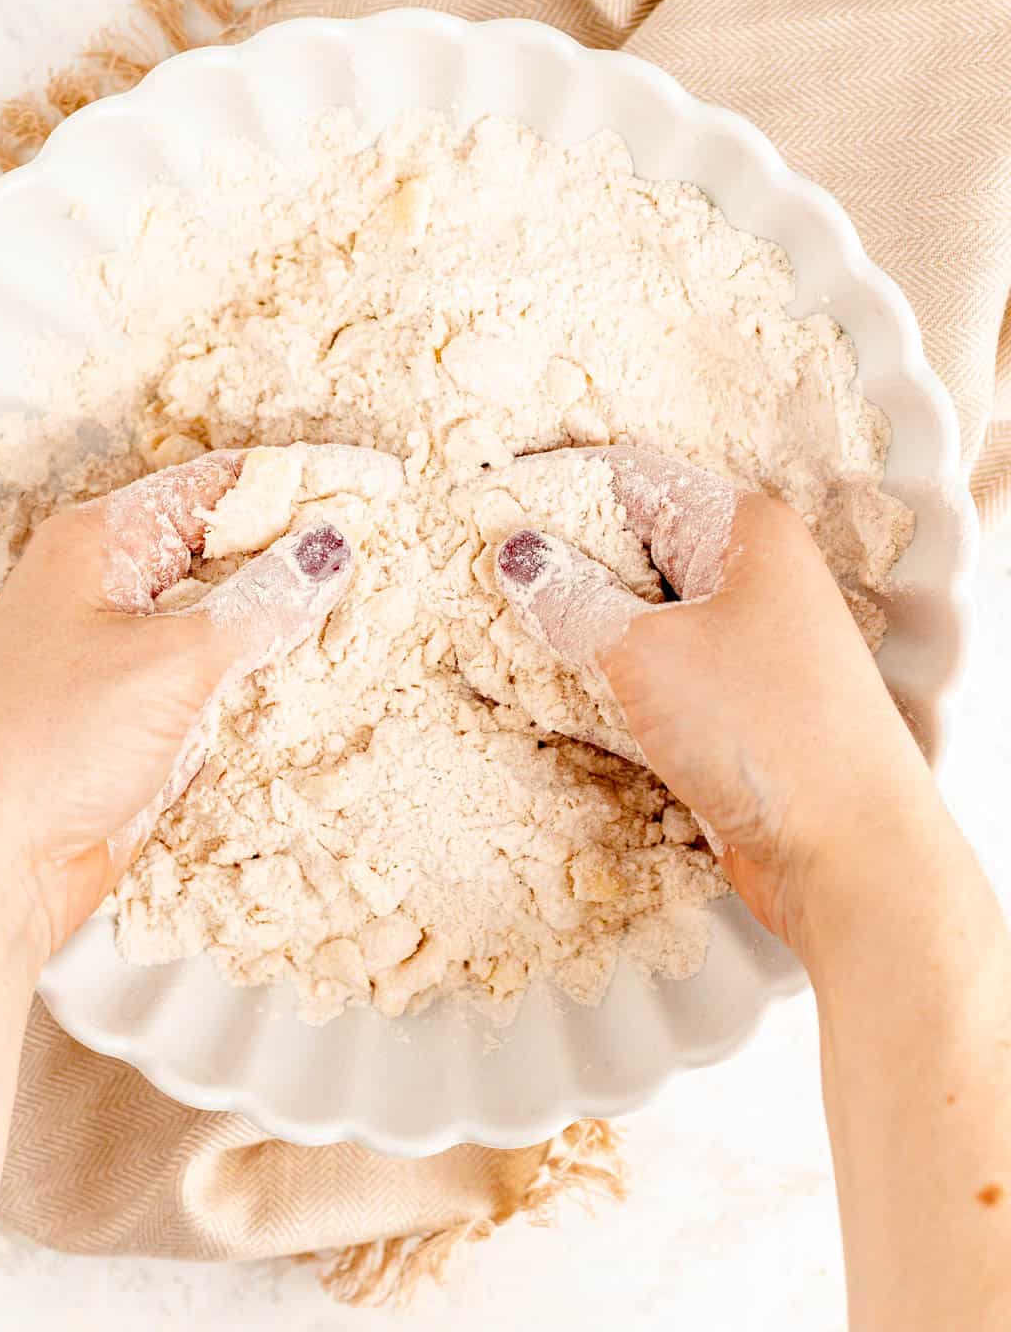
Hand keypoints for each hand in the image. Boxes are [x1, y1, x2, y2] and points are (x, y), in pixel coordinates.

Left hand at [0, 453, 353, 963]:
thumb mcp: (169, 661)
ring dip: (288, 609)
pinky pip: (215, 673)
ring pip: (225, 610)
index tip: (377, 483)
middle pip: (225, 542)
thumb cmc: (46, 747)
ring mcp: (123, 652)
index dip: (302, 478)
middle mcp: (109, 586)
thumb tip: (329, 547)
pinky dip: (264, 667)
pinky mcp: (136, 715)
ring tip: (372, 603)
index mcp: (101, 541)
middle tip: (387, 543)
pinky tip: (316, 673)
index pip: (220, 483)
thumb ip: (259, 601)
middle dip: (302, 542)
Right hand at [492, 445, 939, 959]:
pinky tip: (558, 684)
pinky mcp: (737, 701)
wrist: (853, 854)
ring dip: (580, 621)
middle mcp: (750, 572)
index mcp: (743, 528)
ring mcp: (747, 639)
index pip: (630, 477)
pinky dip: (608, 669)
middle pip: (634, 540)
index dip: (552, 487)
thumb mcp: (643, 653)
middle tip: (477, 573)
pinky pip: (657, 664)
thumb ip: (570, 598)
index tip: (479, 508)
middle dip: (560, 557)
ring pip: (641, 607)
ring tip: (502, 629)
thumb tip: (518, 555)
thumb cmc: (762, 732)